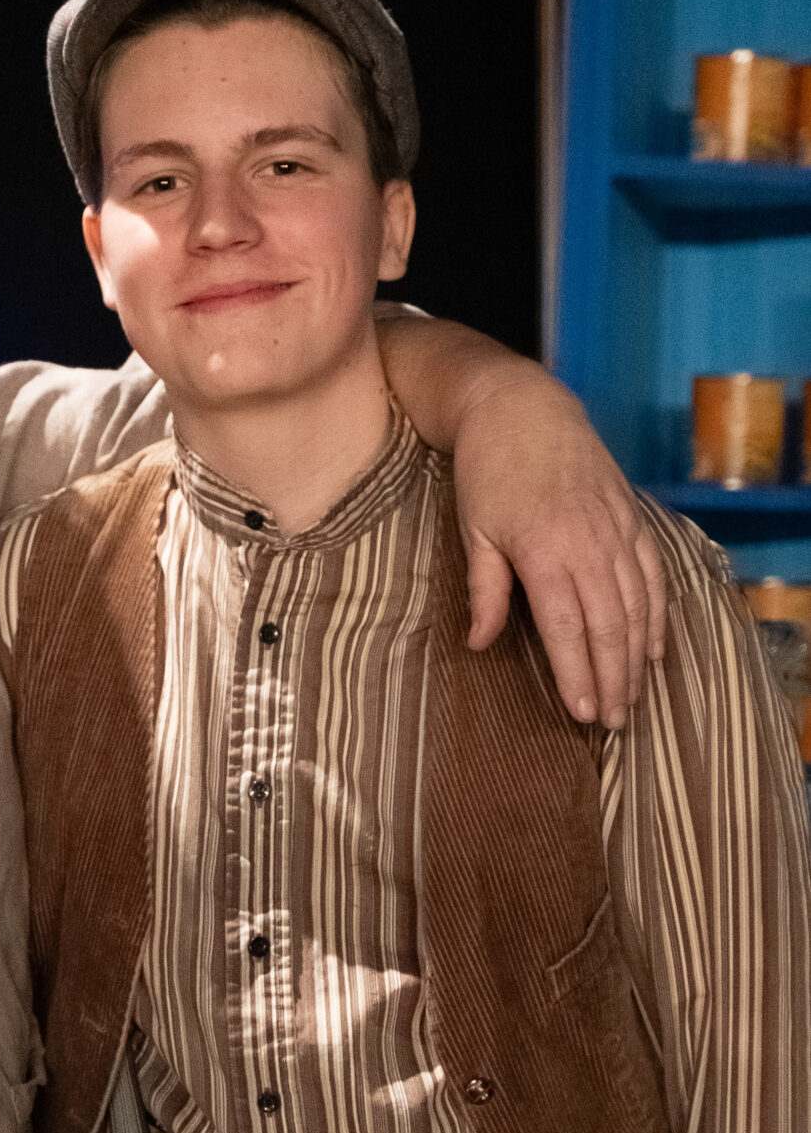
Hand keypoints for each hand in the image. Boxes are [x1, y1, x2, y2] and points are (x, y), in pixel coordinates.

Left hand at [453, 362, 664, 731]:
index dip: (578, 674)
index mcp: (546, 550)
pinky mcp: (631, 518)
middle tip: (613, 724)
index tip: (583, 712)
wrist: (523, 407)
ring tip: (633, 700)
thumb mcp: (474, 531)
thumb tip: (480, 644)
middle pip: (609, 626)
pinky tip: (655, 651)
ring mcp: (616, 530)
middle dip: (612, 680)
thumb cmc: (488, 471)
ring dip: (637, 658)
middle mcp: (590, 543)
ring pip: (637, 606)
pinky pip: (652, 576)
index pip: (567, 627)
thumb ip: (484, 590)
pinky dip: (658, 616)